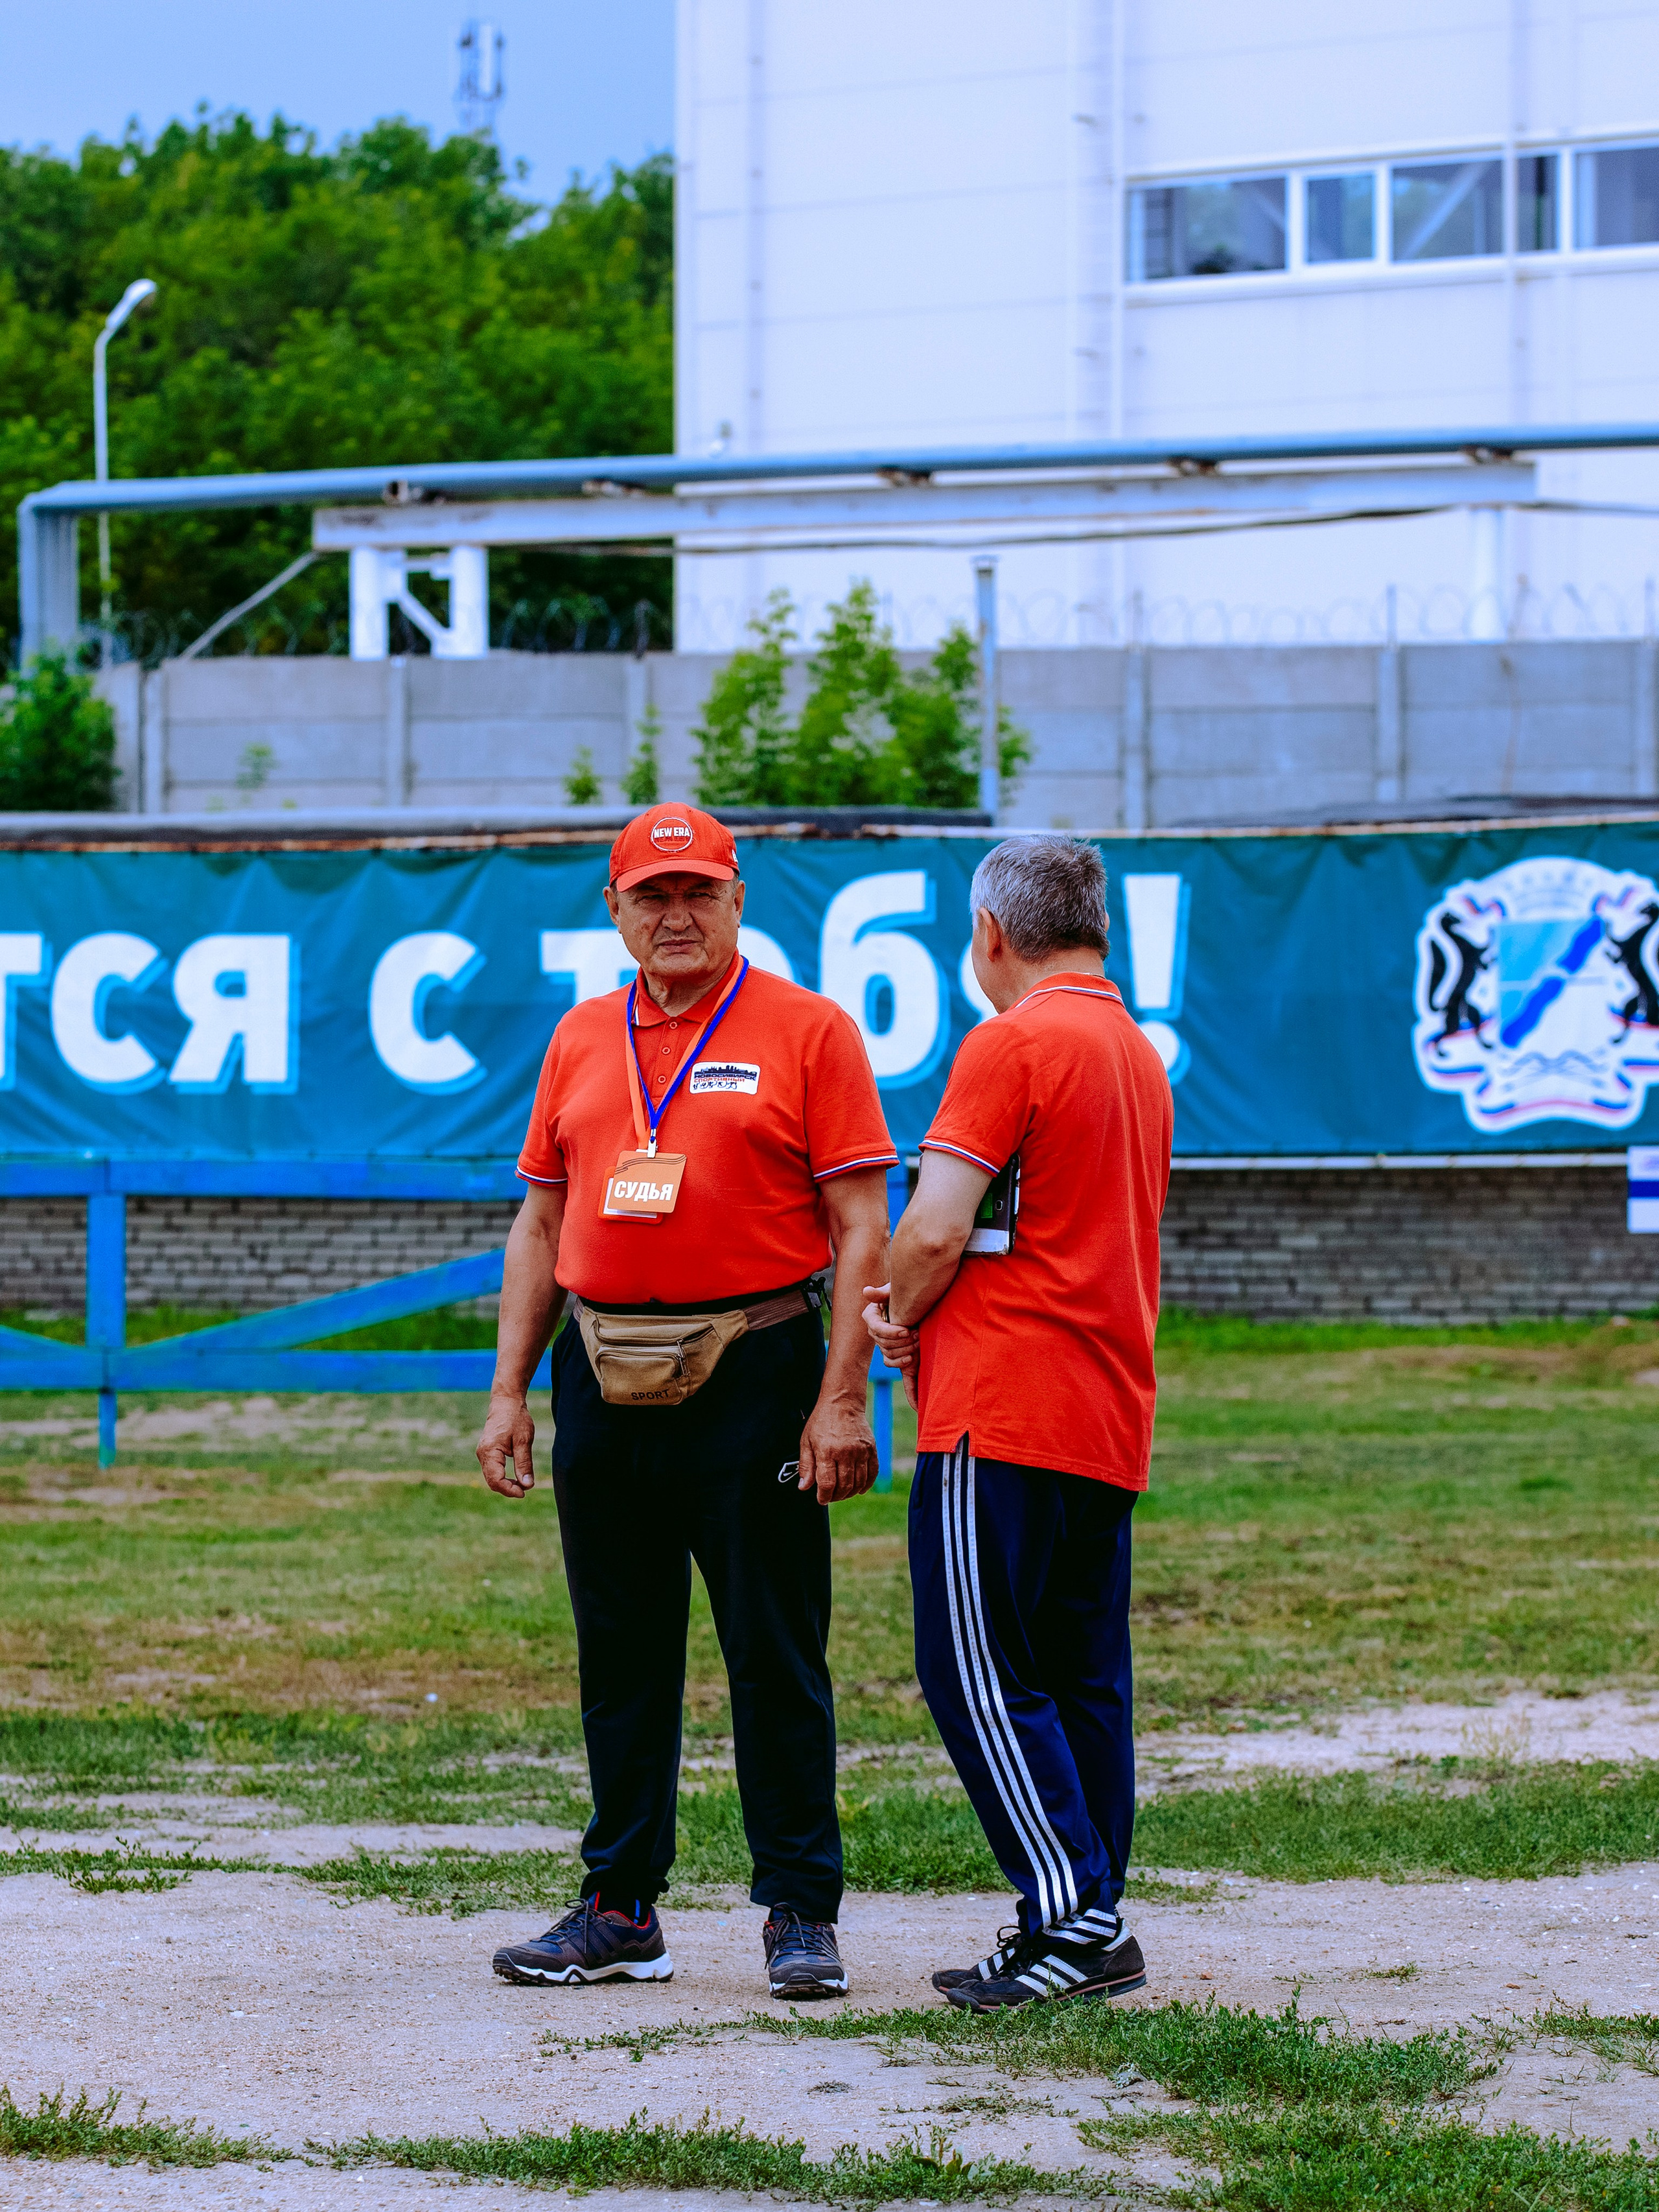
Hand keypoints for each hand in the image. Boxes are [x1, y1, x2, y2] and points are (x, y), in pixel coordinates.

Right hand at [476, 1390, 535, 1497]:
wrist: (506, 1401)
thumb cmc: (516, 1418)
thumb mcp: (524, 1440)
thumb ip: (524, 1463)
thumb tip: (527, 1485)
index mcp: (489, 1451)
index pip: (495, 1480)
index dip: (509, 1490)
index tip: (524, 1492)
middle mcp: (482, 1453)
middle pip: (492, 1481)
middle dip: (508, 1489)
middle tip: (526, 1489)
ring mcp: (483, 1453)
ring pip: (492, 1477)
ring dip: (506, 1483)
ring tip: (523, 1484)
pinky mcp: (487, 1452)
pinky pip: (492, 1470)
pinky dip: (503, 1477)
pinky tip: (516, 1477)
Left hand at [798, 1389, 877, 1503]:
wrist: (842, 1402)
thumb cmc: (822, 1422)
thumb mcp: (806, 1441)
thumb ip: (806, 1465)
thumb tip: (804, 1487)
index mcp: (827, 1451)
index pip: (827, 1483)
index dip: (824, 1496)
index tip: (821, 1499)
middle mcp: (846, 1452)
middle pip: (844, 1486)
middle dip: (836, 1496)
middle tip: (830, 1496)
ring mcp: (861, 1451)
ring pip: (858, 1482)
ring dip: (850, 1493)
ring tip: (842, 1492)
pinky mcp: (871, 1449)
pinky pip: (872, 1473)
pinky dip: (866, 1485)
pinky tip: (858, 1488)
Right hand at [862, 1281, 919, 1411]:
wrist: (919, 1304)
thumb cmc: (905, 1294)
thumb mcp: (894, 1291)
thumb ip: (882, 1292)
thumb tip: (867, 1291)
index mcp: (873, 1320)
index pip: (877, 1330)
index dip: (891, 1332)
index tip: (905, 1329)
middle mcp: (879, 1337)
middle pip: (884, 1347)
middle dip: (902, 1343)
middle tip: (917, 1334)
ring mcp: (892, 1350)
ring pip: (892, 1360)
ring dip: (906, 1356)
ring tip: (918, 1346)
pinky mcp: (906, 1361)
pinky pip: (907, 1380)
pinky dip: (912, 1394)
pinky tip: (919, 1407)